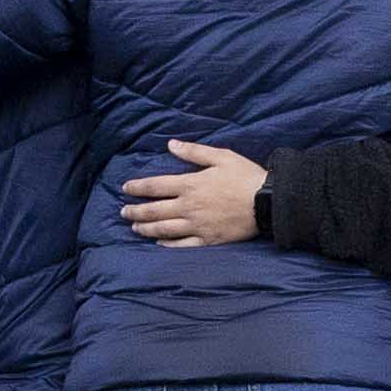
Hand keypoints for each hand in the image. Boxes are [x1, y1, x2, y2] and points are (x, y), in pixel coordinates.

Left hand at [118, 140, 267, 247]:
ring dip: (146, 229)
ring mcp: (197, 226)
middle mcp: (188, 207)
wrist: (267, 202)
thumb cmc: (245, 176)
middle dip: (135, 212)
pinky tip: (159, 243)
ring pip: (164, 229)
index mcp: (190, 185)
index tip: (125, 189)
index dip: (137, 188)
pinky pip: (182, 245)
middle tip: (123, 213)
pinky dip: (167, 244)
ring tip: (135, 228)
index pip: (155, 186)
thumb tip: (170, 145)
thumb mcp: (221, 156)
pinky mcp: (208, 240)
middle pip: (154, 211)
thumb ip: (193, 152)